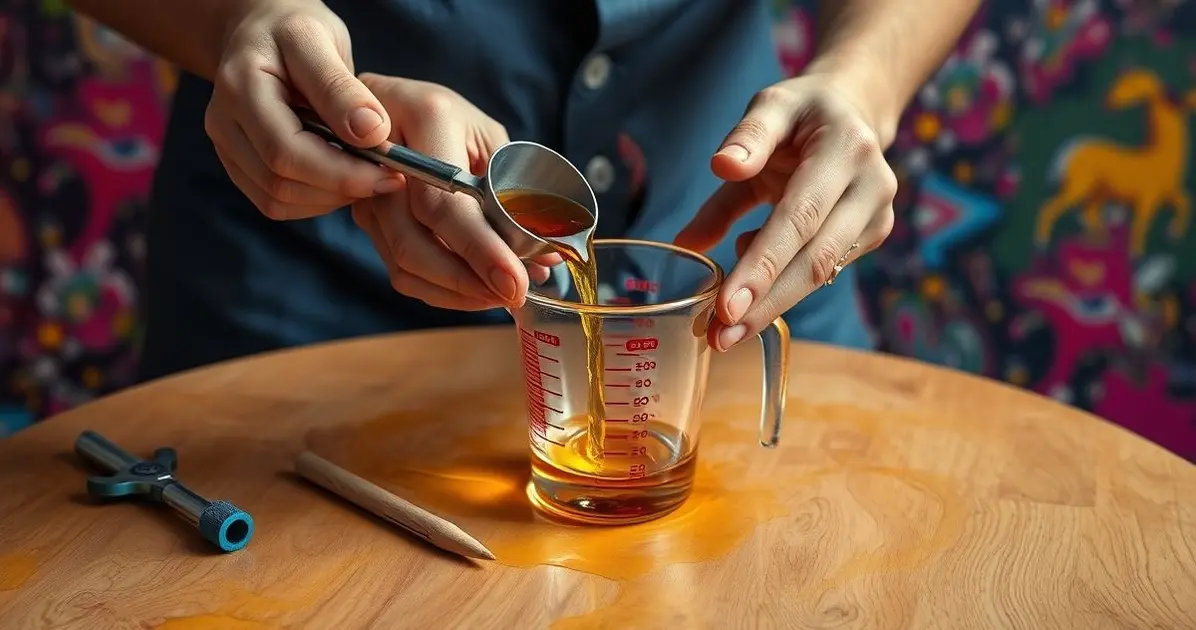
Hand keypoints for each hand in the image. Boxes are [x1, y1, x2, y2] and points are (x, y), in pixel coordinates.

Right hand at [205, 1, 400, 219]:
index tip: (389, 172)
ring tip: (367, 175)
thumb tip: (372, 134)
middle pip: (280, 182)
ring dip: (330, 198)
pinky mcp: (238, 165)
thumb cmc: (295, 30)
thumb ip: (341, 88)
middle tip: (387, 178)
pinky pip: (275, 202)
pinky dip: (315, 200)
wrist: (263, 32)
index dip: (341, 172)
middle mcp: (223, 121)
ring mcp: (226, 147)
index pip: (285, 150)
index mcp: (240, 86)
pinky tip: (342, 179)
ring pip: (277, 200)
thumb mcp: (321, 42)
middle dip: (341, 188)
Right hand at [350, 75, 560, 310]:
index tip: (514, 281)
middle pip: (413, 242)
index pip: (442, 201)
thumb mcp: (488, 136)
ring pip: (403, 264)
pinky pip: (400, 270)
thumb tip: (549, 260)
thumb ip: (515, 193)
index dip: (479, 249)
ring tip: (500, 293)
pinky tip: (474, 289)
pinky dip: (441, 290)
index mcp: (425, 117)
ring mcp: (365, 190)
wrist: (389, 106)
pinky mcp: (366, 218)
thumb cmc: (453, 121)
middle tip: (514, 294)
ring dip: (457, 291)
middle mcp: (382, 155)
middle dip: (467, 282)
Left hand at [674, 73, 897, 350]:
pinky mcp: (873, 235)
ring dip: (771, 307)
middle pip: (815, 259)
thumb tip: (717, 173)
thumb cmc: (803, 111)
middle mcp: (872, 186)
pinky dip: (782, 287)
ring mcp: (878, 215)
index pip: (800, 218)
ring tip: (725, 332)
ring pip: (822, 274)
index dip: (763, 265)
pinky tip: (749, 287)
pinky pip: (824, 271)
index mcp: (846, 149)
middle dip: (765, 303)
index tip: (725, 305)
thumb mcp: (771, 107)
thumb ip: (745, 141)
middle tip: (720, 337)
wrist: (855, 110)